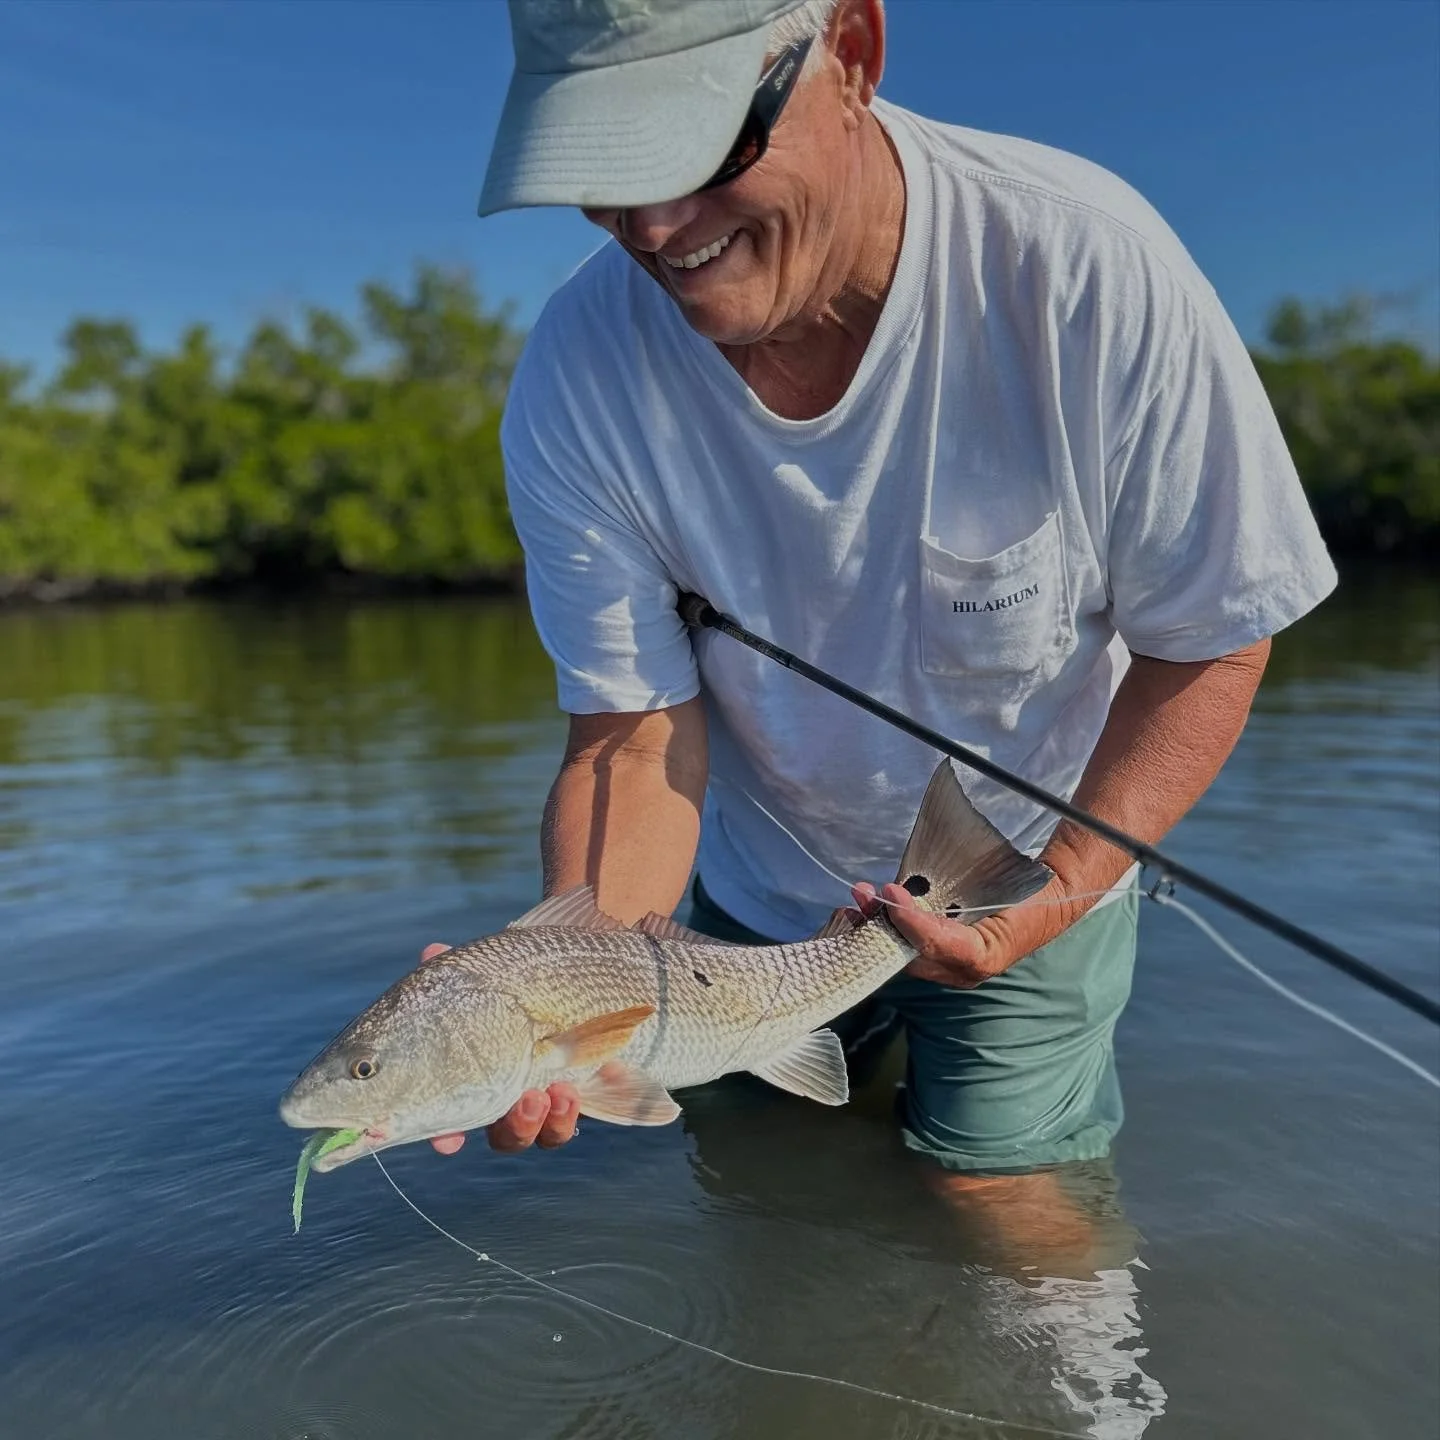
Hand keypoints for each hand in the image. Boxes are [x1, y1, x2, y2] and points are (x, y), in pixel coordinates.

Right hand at [419, 943, 582, 1154]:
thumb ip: (458, 968)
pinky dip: (581, 1103)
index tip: (449, 1140)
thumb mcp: (488, 969)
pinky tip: (603, 1073)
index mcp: (473, 1074)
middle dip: (515, 1125)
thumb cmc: (515, 974)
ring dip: (550, 1120)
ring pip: (542, 1133)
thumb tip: (432, 952)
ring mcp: (542, 1098)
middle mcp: (505, 1095)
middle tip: (530, 1099)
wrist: (575, 969)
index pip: (449, 1116)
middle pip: (504, 1133)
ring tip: (560, 1092)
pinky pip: (577, 1114)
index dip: (444, 1132)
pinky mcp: (579, 1092)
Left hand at [851, 882, 1032, 988]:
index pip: (939, 945)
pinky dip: (887, 926)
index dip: (911, 922)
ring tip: (858, 897)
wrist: (1049, 899)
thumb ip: (988, 873)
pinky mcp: (939, 952)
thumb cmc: (1029, 889)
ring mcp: (949, 963)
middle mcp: (962, 968)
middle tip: (861, 894)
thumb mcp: (1012, 881)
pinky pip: (908, 944)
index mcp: (985, 953)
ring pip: (903, 951)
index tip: (890, 890)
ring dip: (877, 924)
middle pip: (912, 954)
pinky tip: (868, 908)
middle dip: (882, 925)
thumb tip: (950, 861)